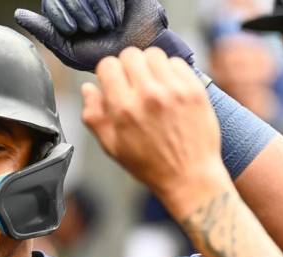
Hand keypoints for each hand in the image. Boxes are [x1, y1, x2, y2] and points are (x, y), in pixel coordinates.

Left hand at [15, 0, 189, 71]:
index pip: (52, 2)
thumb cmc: (101, 56)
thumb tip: (18, 14)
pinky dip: (111, 4)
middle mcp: (80, 0)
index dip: (61, 14)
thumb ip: (45, 31)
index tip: (73, 30)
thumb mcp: (69, 49)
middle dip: (79, 10)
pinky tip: (117, 17)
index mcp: (64, 12)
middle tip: (92, 29)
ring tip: (107, 26)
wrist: (135, 53)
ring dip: (96, 8)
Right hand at [81, 48, 227, 215]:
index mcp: (124, 109)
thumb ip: (94, 115)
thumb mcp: (112, 146)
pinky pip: (177, 62)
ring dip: (149, 65)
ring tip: (151, 83)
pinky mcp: (194, 89)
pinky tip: (169, 88)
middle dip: (127, 66)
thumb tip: (88, 88)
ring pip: (154, 54)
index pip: (107, 65)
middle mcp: (148, 95)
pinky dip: (170, 71)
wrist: (189, 176)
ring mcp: (174, 90)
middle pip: (130, 54)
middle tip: (131, 82)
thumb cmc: (149, 164)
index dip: (106, 72)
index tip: (112, 82)